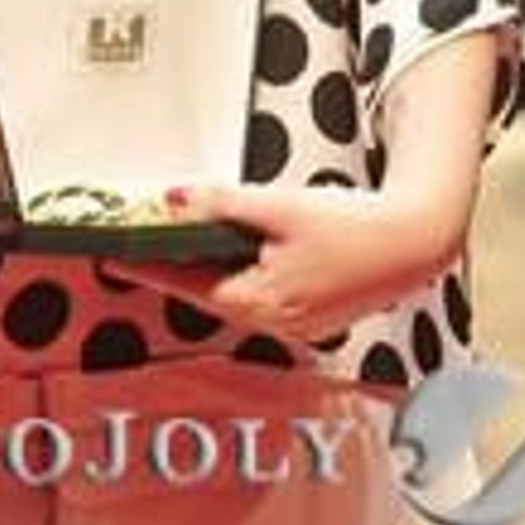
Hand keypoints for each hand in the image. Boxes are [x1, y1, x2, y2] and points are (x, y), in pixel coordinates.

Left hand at [115, 180, 465, 343]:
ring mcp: (292, 324)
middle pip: (205, 293)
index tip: (111, 256)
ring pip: (230, 295)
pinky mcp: (307, 315)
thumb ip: (221, 204)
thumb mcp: (278, 206)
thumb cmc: (352, 226)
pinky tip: (226, 255)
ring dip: (203, 271)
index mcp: (260, 303)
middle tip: (132, 247)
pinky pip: (256, 296)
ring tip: (170, 247)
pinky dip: (234, 275)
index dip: (146, 266)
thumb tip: (171, 199)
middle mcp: (273, 324)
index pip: (184, 284)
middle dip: (170, 269)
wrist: (413, 242)